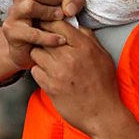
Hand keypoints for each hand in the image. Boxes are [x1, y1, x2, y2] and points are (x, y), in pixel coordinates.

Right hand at [1, 0, 85, 70]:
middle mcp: (19, 0)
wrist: (31, 52)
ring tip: (60, 19)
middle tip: (62, 10)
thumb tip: (70, 8)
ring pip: (29, 6)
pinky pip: (32, 33)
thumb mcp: (65, 11)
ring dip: (49, 13)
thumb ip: (73, 2)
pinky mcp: (12, 32)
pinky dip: (49, 37)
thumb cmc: (48, 28)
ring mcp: (14, 15)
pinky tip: (60, 40)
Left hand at [29, 21, 125, 138]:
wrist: (102, 115)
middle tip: (46, 46)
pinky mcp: (50, 87)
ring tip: (48, 62)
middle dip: (43, 40)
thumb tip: (77, 26)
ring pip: (36, 53)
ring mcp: (58, 72)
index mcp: (83, 46)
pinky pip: (34, 71)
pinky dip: (39, 72)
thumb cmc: (104, 87)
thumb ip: (89, 39)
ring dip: (40, 56)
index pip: (57, 24)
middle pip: (43, 37)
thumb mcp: (103, 57)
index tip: (49, 28)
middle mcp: (69, 57)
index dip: (50, 24)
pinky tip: (48, 76)